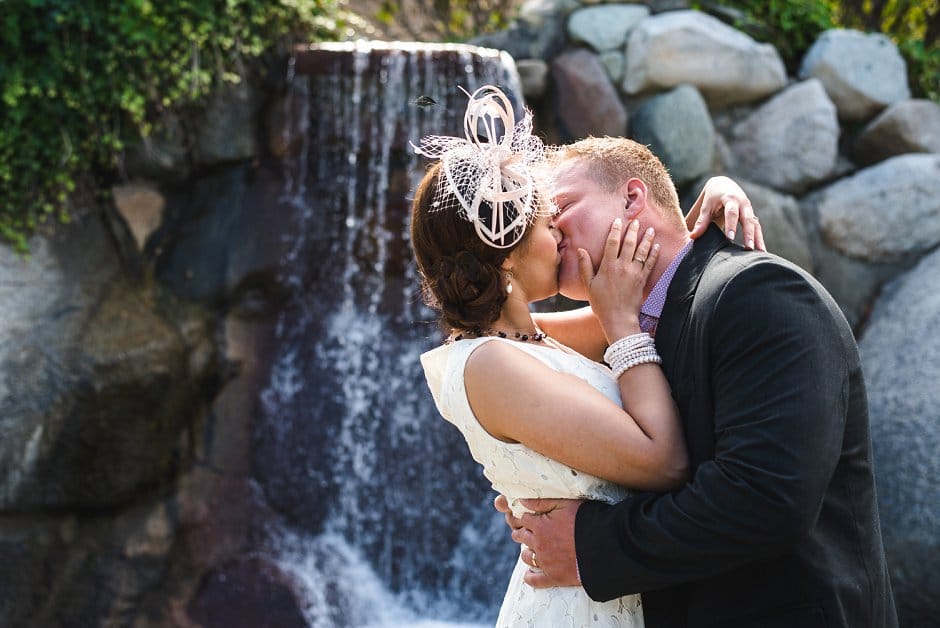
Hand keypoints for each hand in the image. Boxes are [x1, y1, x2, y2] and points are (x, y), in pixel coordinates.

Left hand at [504, 498, 581, 587]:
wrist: (604, 546)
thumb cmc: (586, 521)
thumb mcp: (565, 504)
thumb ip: (541, 502)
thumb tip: (522, 501)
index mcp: (540, 526)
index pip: (523, 519)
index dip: (525, 518)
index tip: (529, 518)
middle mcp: (539, 544)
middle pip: (521, 537)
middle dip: (522, 532)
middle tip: (526, 531)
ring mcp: (545, 562)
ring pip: (526, 557)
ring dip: (527, 551)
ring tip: (532, 549)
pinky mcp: (554, 577)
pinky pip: (535, 580)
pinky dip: (530, 577)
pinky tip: (530, 573)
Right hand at [577, 218, 658, 341]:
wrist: (618, 318)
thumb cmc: (601, 303)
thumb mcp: (589, 285)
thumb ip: (585, 266)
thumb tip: (581, 250)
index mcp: (608, 266)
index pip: (612, 242)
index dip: (615, 230)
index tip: (618, 221)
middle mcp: (622, 266)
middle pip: (629, 243)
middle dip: (633, 230)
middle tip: (636, 221)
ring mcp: (634, 273)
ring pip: (642, 251)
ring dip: (646, 239)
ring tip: (650, 229)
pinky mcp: (643, 280)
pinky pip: (650, 263)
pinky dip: (654, 253)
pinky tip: (657, 246)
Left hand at [687, 176, 765, 250]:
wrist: (724, 186)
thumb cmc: (713, 198)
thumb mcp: (706, 206)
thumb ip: (701, 221)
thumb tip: (692, 237)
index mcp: (730, 199)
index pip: (731, 213)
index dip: (731, 225)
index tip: (729, 238)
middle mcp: (743, 204)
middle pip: (747, 219)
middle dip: (748, 234)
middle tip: (749, 248)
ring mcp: (749, 210)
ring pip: (755, 224)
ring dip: (758, 239)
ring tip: (760, 253)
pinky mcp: (752, 216)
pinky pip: (757, 228)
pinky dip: (759, 239)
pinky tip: (761, 251)